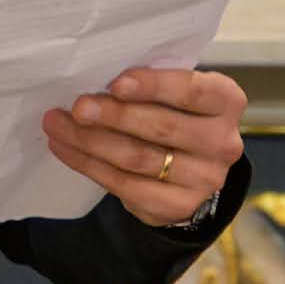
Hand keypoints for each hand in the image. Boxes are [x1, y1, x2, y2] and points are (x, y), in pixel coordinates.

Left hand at [40, 63, 245, 227]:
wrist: (190, 171)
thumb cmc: (176, 116)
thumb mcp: (175, 94)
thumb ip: (151, 86)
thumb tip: (96, 78)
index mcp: (226, 101)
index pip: (191, 91)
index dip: (154, 86)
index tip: (117, 84)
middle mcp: (222, 142)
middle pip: (161, 127)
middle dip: (114, 115)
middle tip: (78, 107)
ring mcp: (204, 179)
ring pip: (138, 158)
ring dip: (91, 140)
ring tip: (58, 125)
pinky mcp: (178, 205)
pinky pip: (125, 185)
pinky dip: (89, 165)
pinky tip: (66, 149)